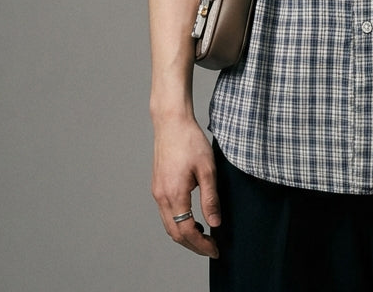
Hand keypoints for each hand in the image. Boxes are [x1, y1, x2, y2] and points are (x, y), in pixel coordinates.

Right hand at [152, 115, 220, 257]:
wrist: (171, 122)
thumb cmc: (190, 141)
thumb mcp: (207, 169)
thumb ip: (210, 198)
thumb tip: (214, 223)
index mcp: (174, 194)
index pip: (186, 231)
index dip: (201, 245)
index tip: (215, 250)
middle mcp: (161, 197)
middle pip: (175, 233)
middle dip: (193, 245)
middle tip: (211, 248)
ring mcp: (157, 192)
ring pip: (169, 224)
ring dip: (185, 235)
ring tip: (204, 236)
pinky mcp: (157, 186)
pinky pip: (166, 213)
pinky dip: (178, 222)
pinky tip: (192, 219)